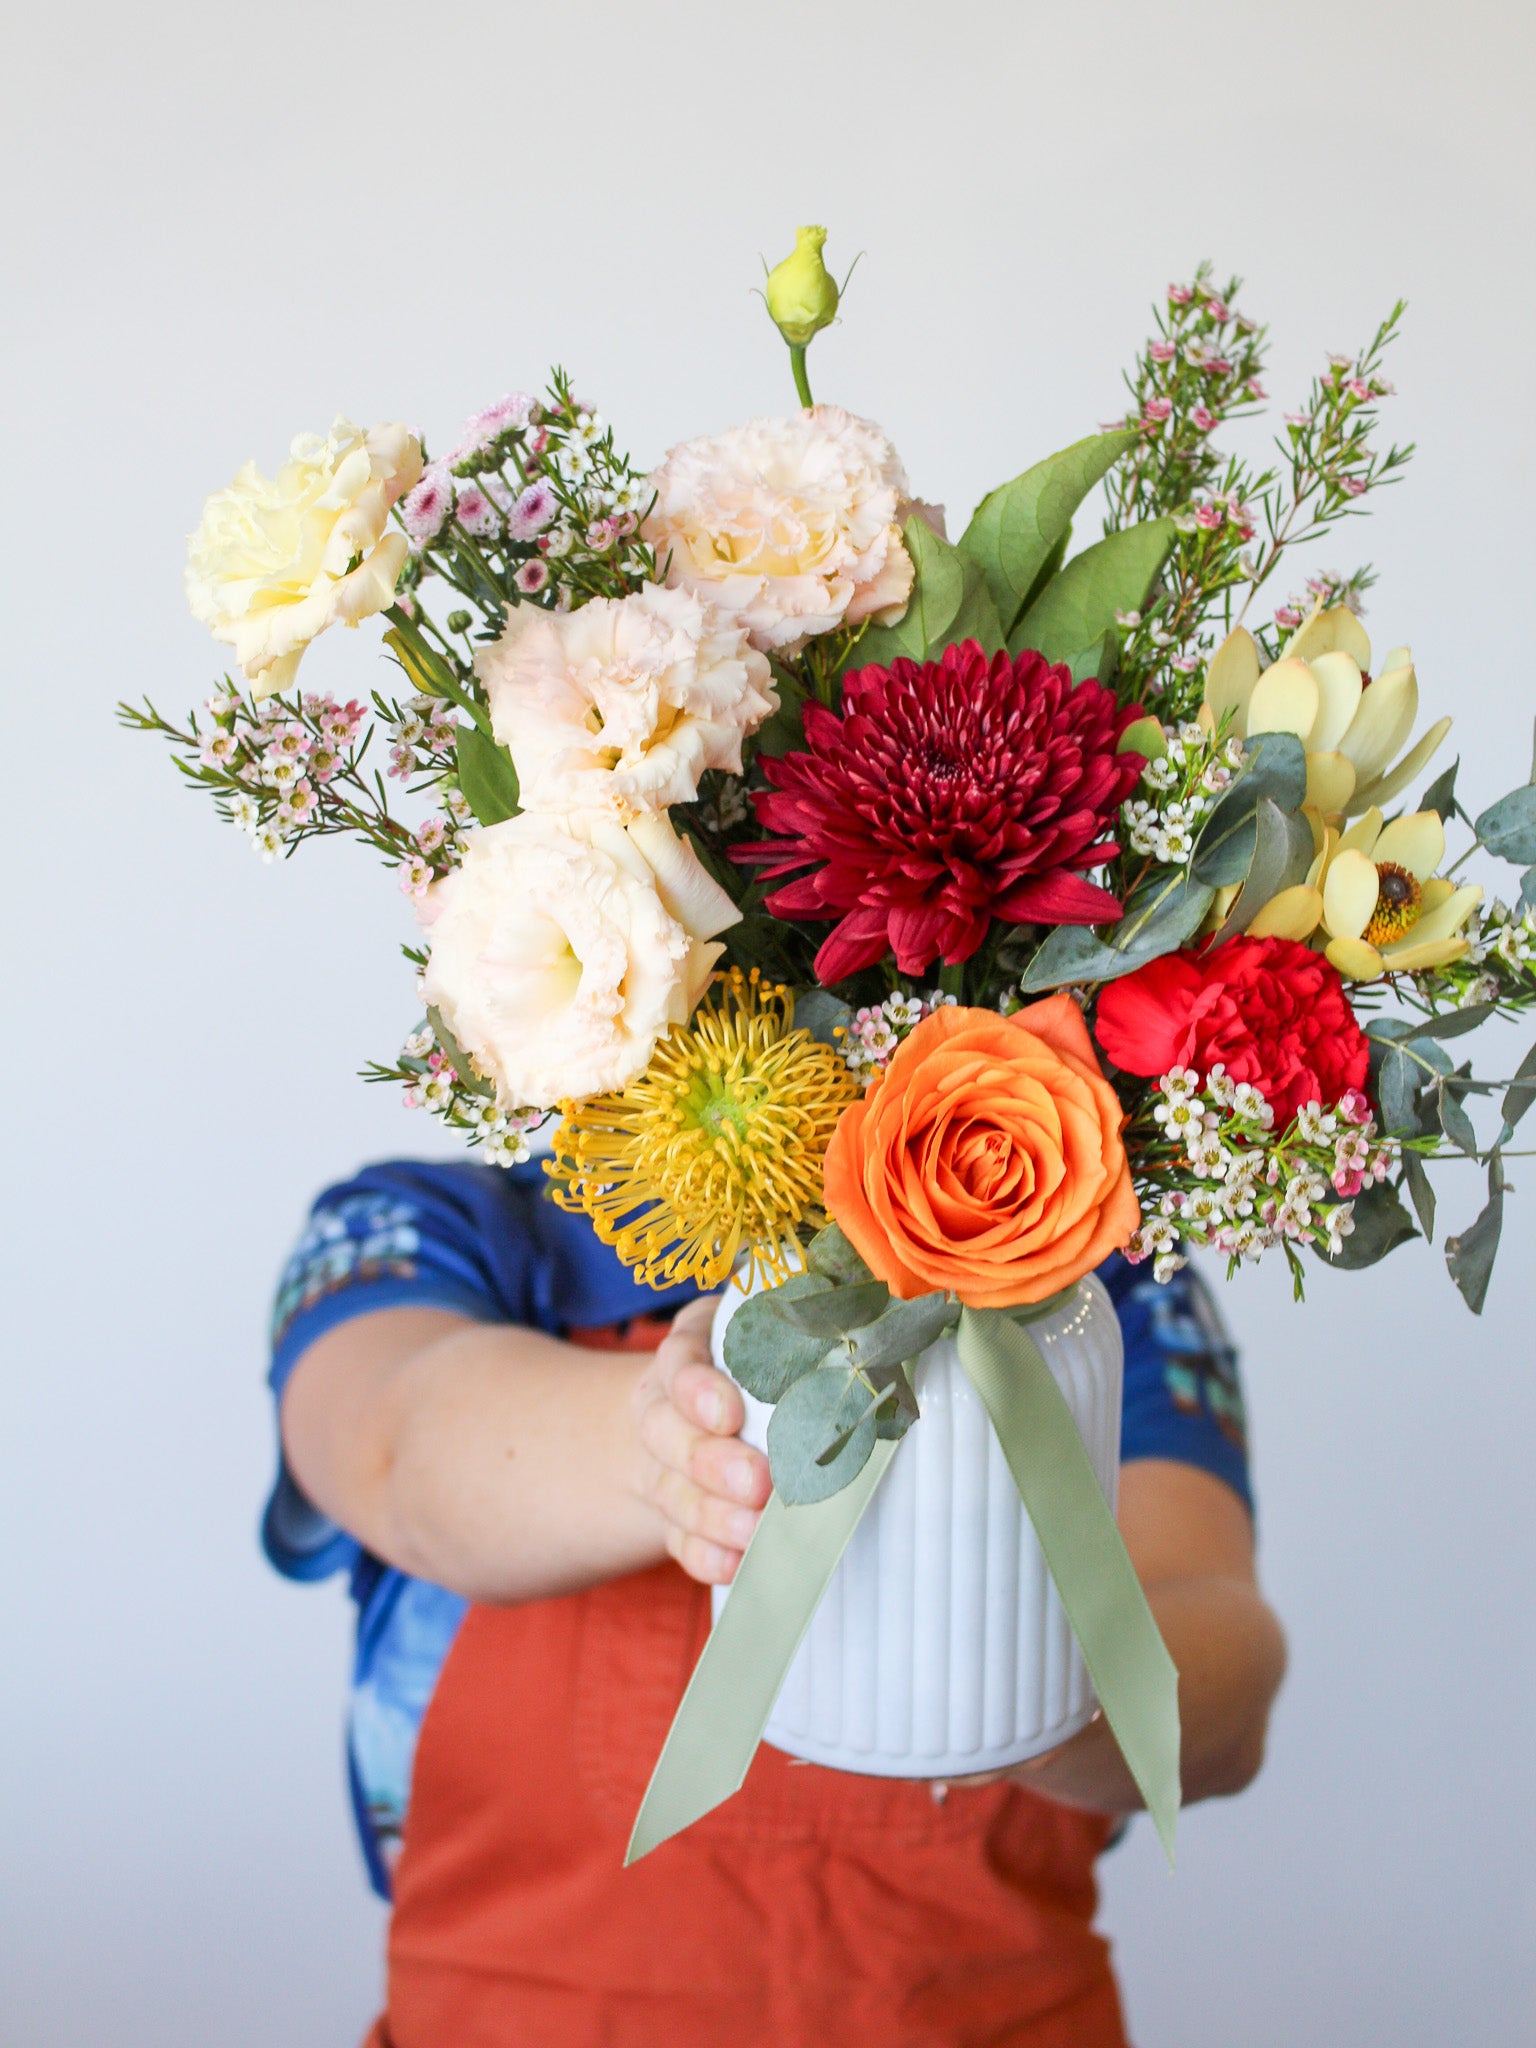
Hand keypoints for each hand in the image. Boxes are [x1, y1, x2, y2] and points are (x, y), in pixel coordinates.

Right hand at [631, 1296, 771, 1585]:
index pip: (679, 1364)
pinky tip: (735, 1565)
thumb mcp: (765, 1336)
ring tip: (756, 1530)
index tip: (730, 1414)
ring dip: (714, 1516)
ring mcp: (661, 1467)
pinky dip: (705, 1555)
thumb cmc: (753, 1368)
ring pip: (672, 1493)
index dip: (699, 1390)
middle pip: (668, 1435)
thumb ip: (800, 1336)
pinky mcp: (672, 1516)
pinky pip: (678, 1539)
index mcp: (687, 1355)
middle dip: (712, 1463)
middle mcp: (662, 1410)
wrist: (699, 1418)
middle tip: (758, 1483)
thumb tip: (871, 1347)